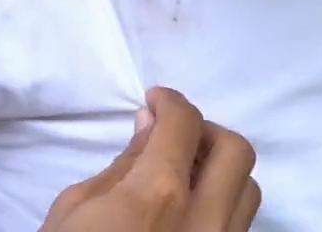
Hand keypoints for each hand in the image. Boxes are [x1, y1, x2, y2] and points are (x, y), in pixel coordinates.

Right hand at [41, 87, 260, 230]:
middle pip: (236, 151)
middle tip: (174, 136)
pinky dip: (221, 209)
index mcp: (160, 195)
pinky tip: (189, 214)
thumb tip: (149, 127)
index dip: (170, 101)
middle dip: (206, 132)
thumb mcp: (73, 212)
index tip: (155, 102)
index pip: (185, 122)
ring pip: (247, 193)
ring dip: (221, 172)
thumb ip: (121, 165)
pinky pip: (238, 230)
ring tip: (184, 176)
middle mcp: (205, 221)